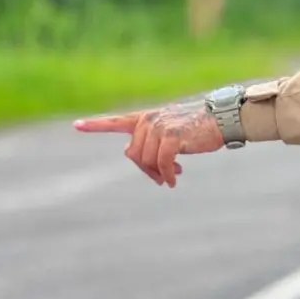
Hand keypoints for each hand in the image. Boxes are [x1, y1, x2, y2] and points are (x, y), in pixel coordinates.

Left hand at [74, 102, 224, 186]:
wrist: (223, 119)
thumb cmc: (199, 129)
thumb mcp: (171, 133)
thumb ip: (151, 142)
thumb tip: (135, 158)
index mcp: (148, 117)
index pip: (117, 121)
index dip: (96, 125)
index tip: (76, 125)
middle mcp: (150, 120)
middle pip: (133, 154)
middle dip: (146, 169)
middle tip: (163, 177)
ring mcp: (160, 126)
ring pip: (146, 160)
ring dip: (158, 173)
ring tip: (173, 174)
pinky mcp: (172, 136)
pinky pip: (162, 163)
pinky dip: (167, 174)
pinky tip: (175, 180)